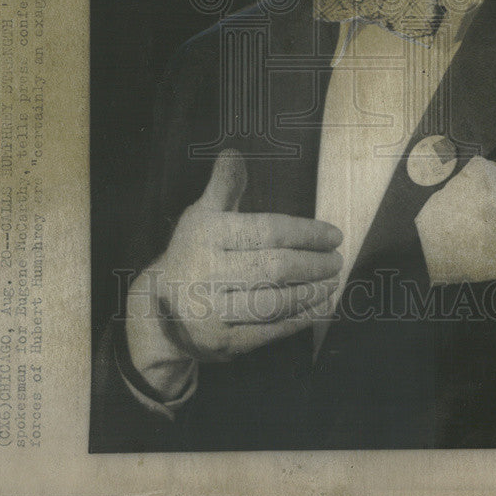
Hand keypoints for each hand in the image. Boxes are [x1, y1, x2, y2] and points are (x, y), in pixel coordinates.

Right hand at [125, 148, 342, 397]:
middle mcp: (206, 273)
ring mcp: (212, 312)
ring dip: (311, 292)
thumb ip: (224, 186)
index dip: (306, 233)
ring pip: (273, 302)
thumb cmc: (193, 252)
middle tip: (337, 260)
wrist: (157, 311)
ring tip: (332, 281)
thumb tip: (233, 153)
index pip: (267, 231)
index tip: (334, 235)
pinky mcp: (222, 342)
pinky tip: (319, 307)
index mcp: (206, 235)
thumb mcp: (202, 215)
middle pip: (274, 268)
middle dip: (313, 264)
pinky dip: (299, 319)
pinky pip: (269, 331)